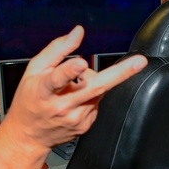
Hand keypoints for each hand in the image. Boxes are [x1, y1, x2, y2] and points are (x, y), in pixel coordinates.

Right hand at [7, 26, 146, 149]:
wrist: (28, 136)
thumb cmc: (29, 99)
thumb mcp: (34, 70)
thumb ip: (57, 50)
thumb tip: (78, 32)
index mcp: (44, 91)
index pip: (56, 79)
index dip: (69, 71)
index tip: (80, 64)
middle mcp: (61, 106)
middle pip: (94, 88)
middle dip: (120, 74)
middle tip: (140, 62)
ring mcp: (76, 118)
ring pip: (97, 90)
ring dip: (90, 81)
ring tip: (71, 87)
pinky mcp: (85, 125)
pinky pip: (96, 101)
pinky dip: (89, 95)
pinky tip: (74, 99)